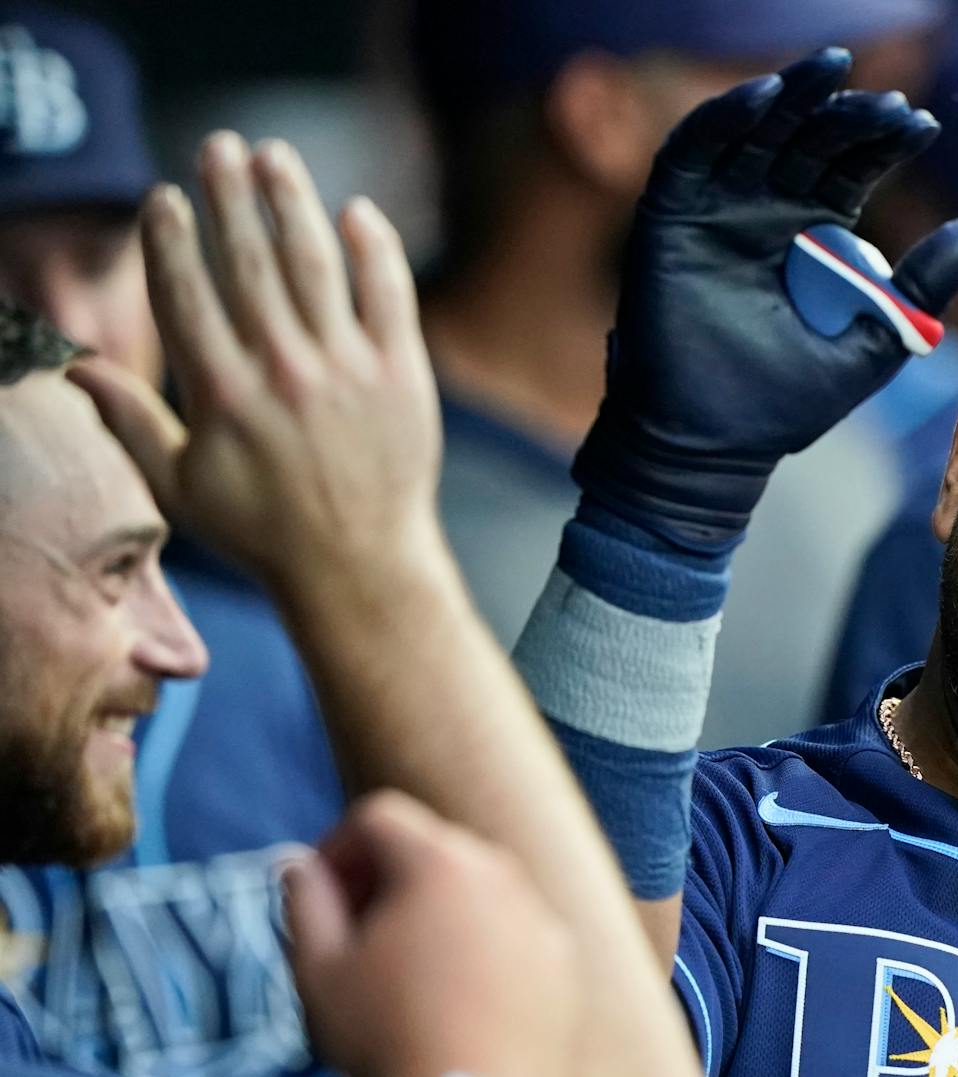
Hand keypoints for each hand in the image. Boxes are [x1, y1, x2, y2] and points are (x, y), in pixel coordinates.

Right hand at [70, 133, 445, 609]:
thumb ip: (130, 419)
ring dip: (292, 202)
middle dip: (230, 196)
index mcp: (222, 394)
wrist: (360, 567)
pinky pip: (388, 295)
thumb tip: (74, 366)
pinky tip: (356, 212)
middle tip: (219, 147)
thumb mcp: (180, 486)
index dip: (171, 239)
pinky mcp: (402, 375)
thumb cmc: (264, 532)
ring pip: (315, 264)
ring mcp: (347, 370)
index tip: (164, 197)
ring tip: (275, 157)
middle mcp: (283, 372)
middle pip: (249, 261)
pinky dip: (373, 248)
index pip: (186, 293)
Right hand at [285, 792, 578, 1076]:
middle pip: (433, 848)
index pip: (379, 817)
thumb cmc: (387, 1037)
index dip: (336, 848)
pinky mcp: (566, 962)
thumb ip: (304, 903)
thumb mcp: (320, 971)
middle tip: (355, 932)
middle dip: (385, 877)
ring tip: (404, 970)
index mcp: (442, 862)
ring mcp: (543, 917)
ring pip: (478, 890)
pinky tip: (456, 998)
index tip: (316, 897)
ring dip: (435, 911)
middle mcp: (504, 874)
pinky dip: (481, 945)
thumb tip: (301, 866)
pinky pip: (514, 931)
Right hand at [575, 47, 957, 552]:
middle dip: (847, 113)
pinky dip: (724, 117)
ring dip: (791, 96)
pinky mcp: (671, 215)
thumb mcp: (877, 338)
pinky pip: (693, 151)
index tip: (922, 127)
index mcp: (814, 232)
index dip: (883, 142)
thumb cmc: (789, 402)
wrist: (716, 444)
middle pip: (809, 139)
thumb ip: (926, 285)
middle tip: (887, 103)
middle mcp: (766, 209)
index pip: (852, 166)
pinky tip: (764, 97)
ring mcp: (718, 208)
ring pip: (756, 131)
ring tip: (831, 71)